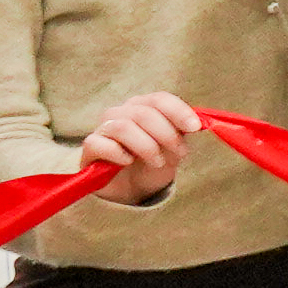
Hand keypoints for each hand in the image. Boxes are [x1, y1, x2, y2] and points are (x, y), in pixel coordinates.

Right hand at [73, 90, 205, 202]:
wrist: (132, 188)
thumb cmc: (152, 162)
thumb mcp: (172, 148)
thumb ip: (182, 132)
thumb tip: (196, 123)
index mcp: (142, 106)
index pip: (159, 99)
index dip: (178, 111)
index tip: (195, 127)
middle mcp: (120, 113)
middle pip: (143, 113)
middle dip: (166, 134)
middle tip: (179, 153)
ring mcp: (103, 129)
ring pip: (123, 127)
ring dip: (146, 146)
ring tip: (157, 162)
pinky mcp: (90, 148)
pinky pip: (100, 144)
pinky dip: (118, 153)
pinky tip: (129, 162)